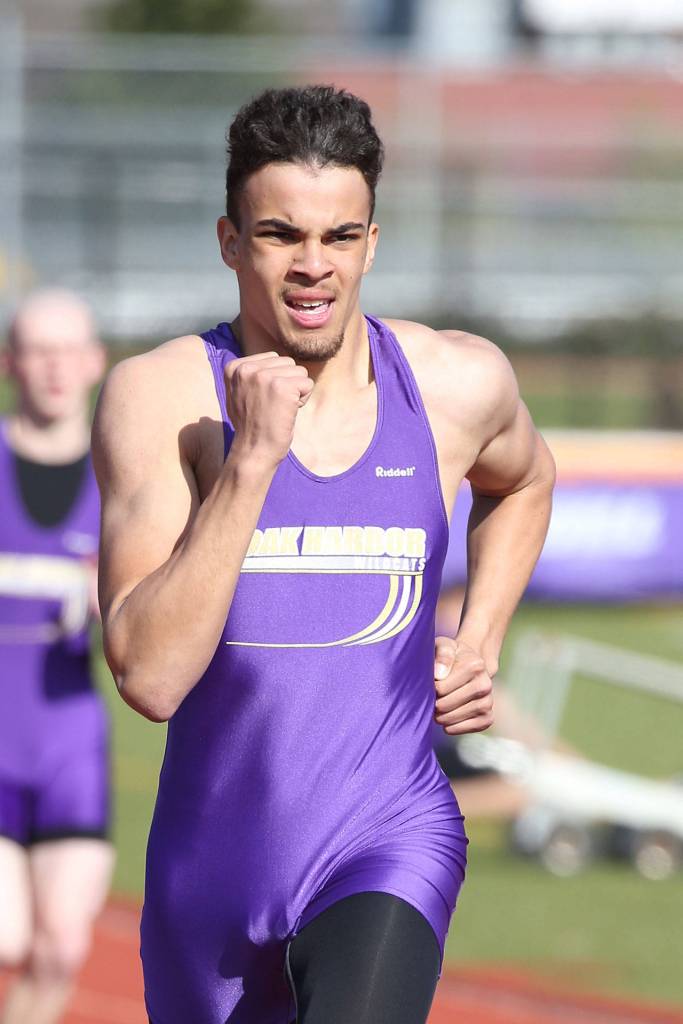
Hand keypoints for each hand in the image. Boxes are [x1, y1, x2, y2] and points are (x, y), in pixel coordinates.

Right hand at [225, 352, 313, 469]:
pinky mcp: (281, 386)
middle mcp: (246, 368)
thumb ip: (251, 374)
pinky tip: (288, 412)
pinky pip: (307, 383)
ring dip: (296, 392)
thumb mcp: (240, 393)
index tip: (261, 400)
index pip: (273, 358)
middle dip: (287, 383)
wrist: (254, 451)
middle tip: (272, 407)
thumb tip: (274, 360)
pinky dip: (304, 399)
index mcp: (235, 367)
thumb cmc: (251, 426)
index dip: (274, 380)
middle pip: (287, 362)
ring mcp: (264, 376)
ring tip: (279, 409)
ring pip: (299, 371)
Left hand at [433, 636, 493, 734]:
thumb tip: (439, 674)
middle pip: (446, 705)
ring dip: (440, 717)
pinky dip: (452, 727)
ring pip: (454, 719)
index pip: (441, 688)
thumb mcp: (444, 646)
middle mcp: (486, 684)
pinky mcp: (488, 718)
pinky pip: (466, 729)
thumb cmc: (452, 656)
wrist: (471, 666)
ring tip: (437, 708)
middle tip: (431, 699)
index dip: (430, 689)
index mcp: (475, 665)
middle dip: (433, 704)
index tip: (431, 684)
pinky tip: (447, 719)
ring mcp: (488, 702)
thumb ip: (442, 654)